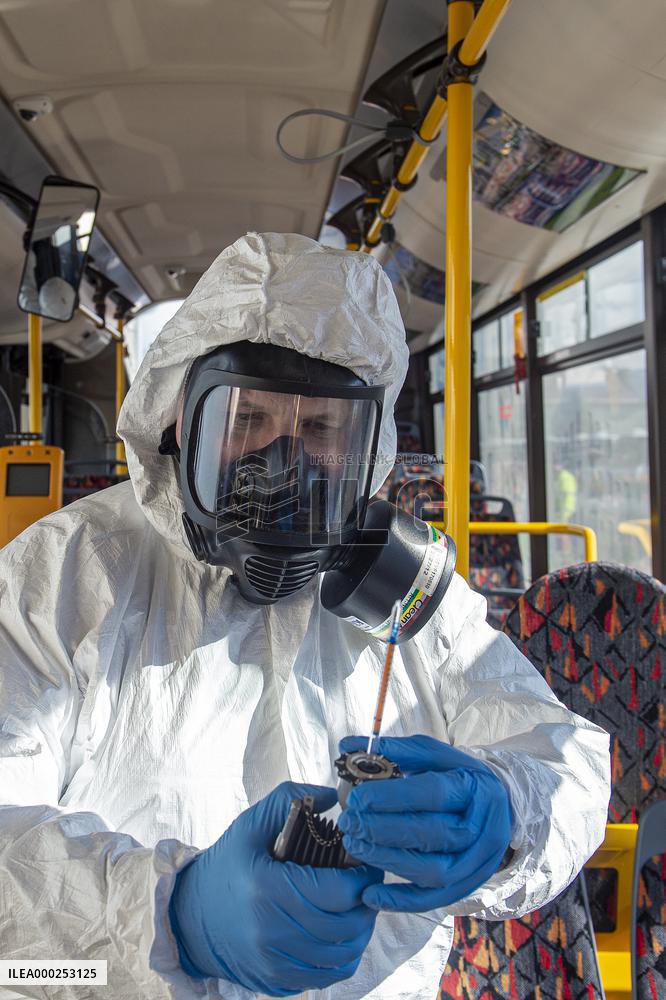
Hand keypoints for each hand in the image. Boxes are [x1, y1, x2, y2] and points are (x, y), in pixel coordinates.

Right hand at [169, 782, 381, 995]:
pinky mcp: (276, 980)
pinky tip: (343, 934)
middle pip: (345, 926)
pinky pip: (327, 976)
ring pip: (341, 955)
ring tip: (359, 908)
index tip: (369, 863)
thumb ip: (290, 800)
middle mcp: (270, 931)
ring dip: (360, 931)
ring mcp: (273, 961)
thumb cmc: (227, 865)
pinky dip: (344, 956)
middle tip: (369, 885)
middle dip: (367, 904)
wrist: (191, 916)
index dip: (364, 878)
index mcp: (266, 888)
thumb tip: (330, 795)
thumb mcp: (250, 824)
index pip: (338, 892)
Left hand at [337, 735, 512, 912]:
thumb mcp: (433, 755)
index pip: (433, 793)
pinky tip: (370, 895)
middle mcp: (482, 827)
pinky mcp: (466, 885)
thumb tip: (348, 746)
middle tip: (349, 822)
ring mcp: (477, 861)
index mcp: (475, 787)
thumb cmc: (456, 776)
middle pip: (432, 834)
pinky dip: (400, 901)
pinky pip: (433, 900)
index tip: (357, 798)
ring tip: (355, 845)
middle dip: (383, 830)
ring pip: (432, 870)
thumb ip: (393, 750)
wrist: (496, 805)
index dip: (392, 797)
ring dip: (388, 861)